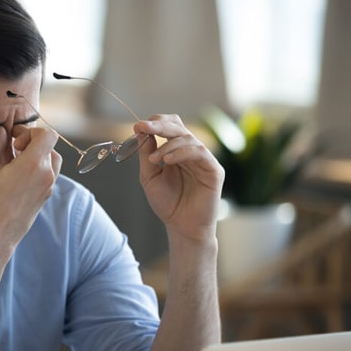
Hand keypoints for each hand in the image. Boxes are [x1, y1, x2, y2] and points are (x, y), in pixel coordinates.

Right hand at [0, 126, 61, 251]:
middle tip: (14, 149)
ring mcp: (49, 187)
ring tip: (17, 162)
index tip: (15, 140)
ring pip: (52, 161)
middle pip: (50, 147)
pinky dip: (38, 169)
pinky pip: (49, 175)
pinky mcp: (46, 196)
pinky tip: (19, 176)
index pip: (48, 135)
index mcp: (34, 163)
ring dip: (38, 156)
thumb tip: (0, 131)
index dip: (32, 131)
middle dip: (32, 143)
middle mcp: (47, 174)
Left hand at [134, 114, 224, 241]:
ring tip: (154, 159)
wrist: (181, 227)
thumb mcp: (149, 176)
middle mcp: (190, 152)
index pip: (169, 127)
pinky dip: (181, 152)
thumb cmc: (167, 203)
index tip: (137, 126)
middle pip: (178, 127)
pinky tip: (167, 161)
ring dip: (167, 145)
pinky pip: (199, 152)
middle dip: (159, 125)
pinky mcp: (214, 170)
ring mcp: (203, 159)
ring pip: (188, 138)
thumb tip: (141, 130)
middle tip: (143, 127)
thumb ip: (146, 153)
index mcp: (175, 151)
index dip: (154, 123)